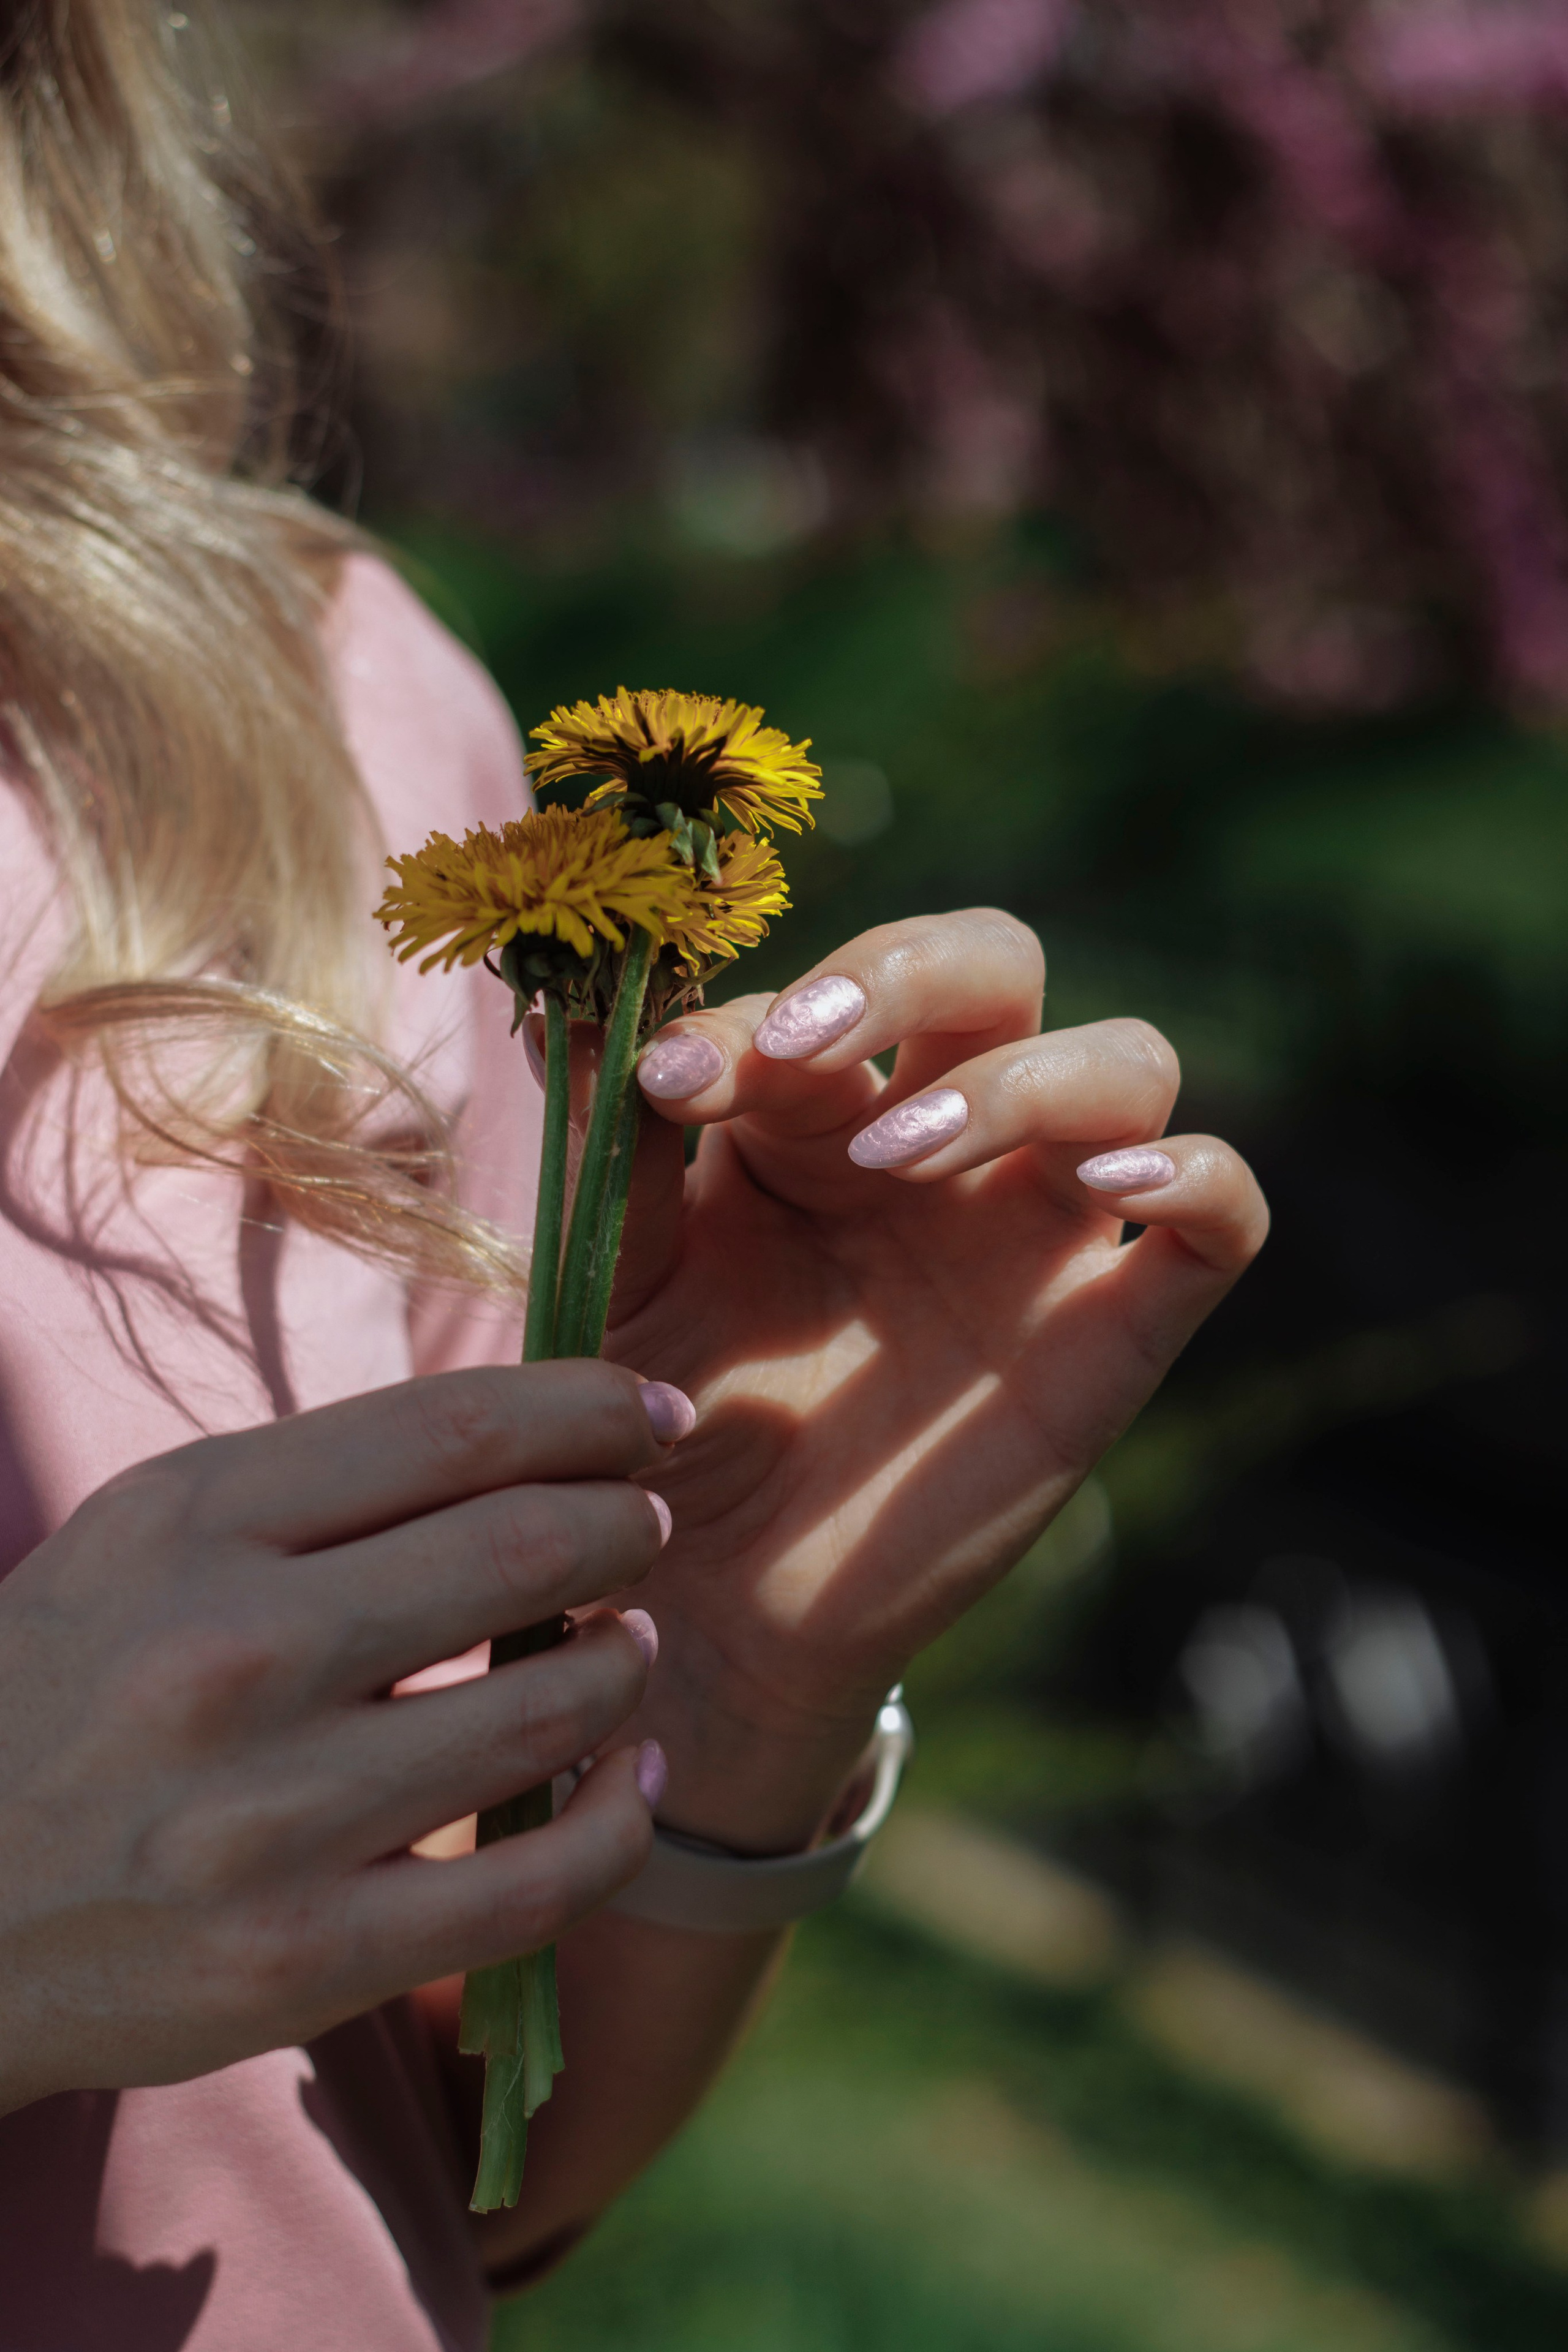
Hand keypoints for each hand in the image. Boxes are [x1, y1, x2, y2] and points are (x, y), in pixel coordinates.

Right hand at [0, 1361, 670, 2112]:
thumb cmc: (67, 1694)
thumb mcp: (151, 1540)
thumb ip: (324, 1484)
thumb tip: (535, 1440)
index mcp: (193, 1523)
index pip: (458, 1428)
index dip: (593, 1409)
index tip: (651, 1412)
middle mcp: (232, 1653)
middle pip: (530, 1549)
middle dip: (624, 1526)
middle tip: (638, 1530)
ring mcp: (270, 1816)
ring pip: (552, 1707)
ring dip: (626, 1663)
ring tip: (624, 1647)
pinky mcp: (302, 1957)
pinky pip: (539, 1882)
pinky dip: (621, 1818)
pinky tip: (630, 1778)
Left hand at [570, 910, 1268, 1849]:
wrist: (712, 1598)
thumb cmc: (659, 1419)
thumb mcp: (619, 1273)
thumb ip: (617, 1146)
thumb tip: (576, 1008)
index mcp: (818, 1105)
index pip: (825, 991)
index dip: (753, 1009)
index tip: (669, 1079)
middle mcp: (944, 1139)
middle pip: (998, 963)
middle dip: (909, 973)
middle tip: (810, 1048)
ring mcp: (1039, 1230)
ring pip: (1125, 1062)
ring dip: (1022, 1079)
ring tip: (899, 1156)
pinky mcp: (1114, 1332)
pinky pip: (1222, 1217)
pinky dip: (1195, 1176)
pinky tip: (1117, 1188)